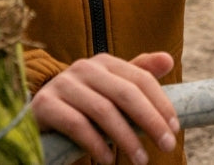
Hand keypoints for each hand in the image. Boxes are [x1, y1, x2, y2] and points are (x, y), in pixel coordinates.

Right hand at [31, 51, 179, 164]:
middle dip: (150, 120)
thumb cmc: (84, 106)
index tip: (175, 128)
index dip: (160, 102)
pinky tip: (108, 159)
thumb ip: (137, 76)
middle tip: (167, 145)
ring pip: (103, 110)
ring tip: (142, 160)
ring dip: (126, 138)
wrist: (39, 116)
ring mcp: (63, 83)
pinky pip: (76, 124)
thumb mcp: (111, 91)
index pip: (139, 78)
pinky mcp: (45, 104)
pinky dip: (96, 144)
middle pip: (125, 93)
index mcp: (104, 62)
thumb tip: (169, 59)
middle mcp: (84, 67)